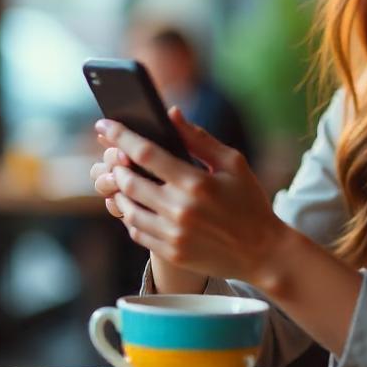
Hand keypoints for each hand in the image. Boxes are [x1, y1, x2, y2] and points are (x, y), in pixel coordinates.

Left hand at [95, 108, 289, 285]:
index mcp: (196, 182)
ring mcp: (174, 234)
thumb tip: (170, 114)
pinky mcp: (171, 252)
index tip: (104, 124)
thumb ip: (198, 138)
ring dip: (119, 192)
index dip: (120, 135)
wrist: (262, 251)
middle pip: (129, 181)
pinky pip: (136, 232)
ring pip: (128, 209)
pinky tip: (136, 206)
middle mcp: (180, 209)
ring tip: (124, 181)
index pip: (145, 153)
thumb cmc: (249, 201)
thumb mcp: (232, 163)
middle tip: (115, 157)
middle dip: (116, 165)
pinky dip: (130, 216)